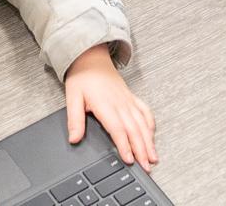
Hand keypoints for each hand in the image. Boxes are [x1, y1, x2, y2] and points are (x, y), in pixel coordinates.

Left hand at [64, 45, 157, 170]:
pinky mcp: (131, 97)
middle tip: (147, 167)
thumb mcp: (72, 98)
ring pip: (142, 124)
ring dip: (149, 141)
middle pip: (134, 130)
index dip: (125, 146)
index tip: (129, 159)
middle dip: (142, 150)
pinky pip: (145, 111)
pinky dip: (150, 124)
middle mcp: (120, 104)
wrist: (91, 58)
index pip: (118, 129)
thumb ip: (75, 120)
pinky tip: (152, 134)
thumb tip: (74, 139)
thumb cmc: (82, 77)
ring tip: (153, 157)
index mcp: (106, 105)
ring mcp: (128, 100)